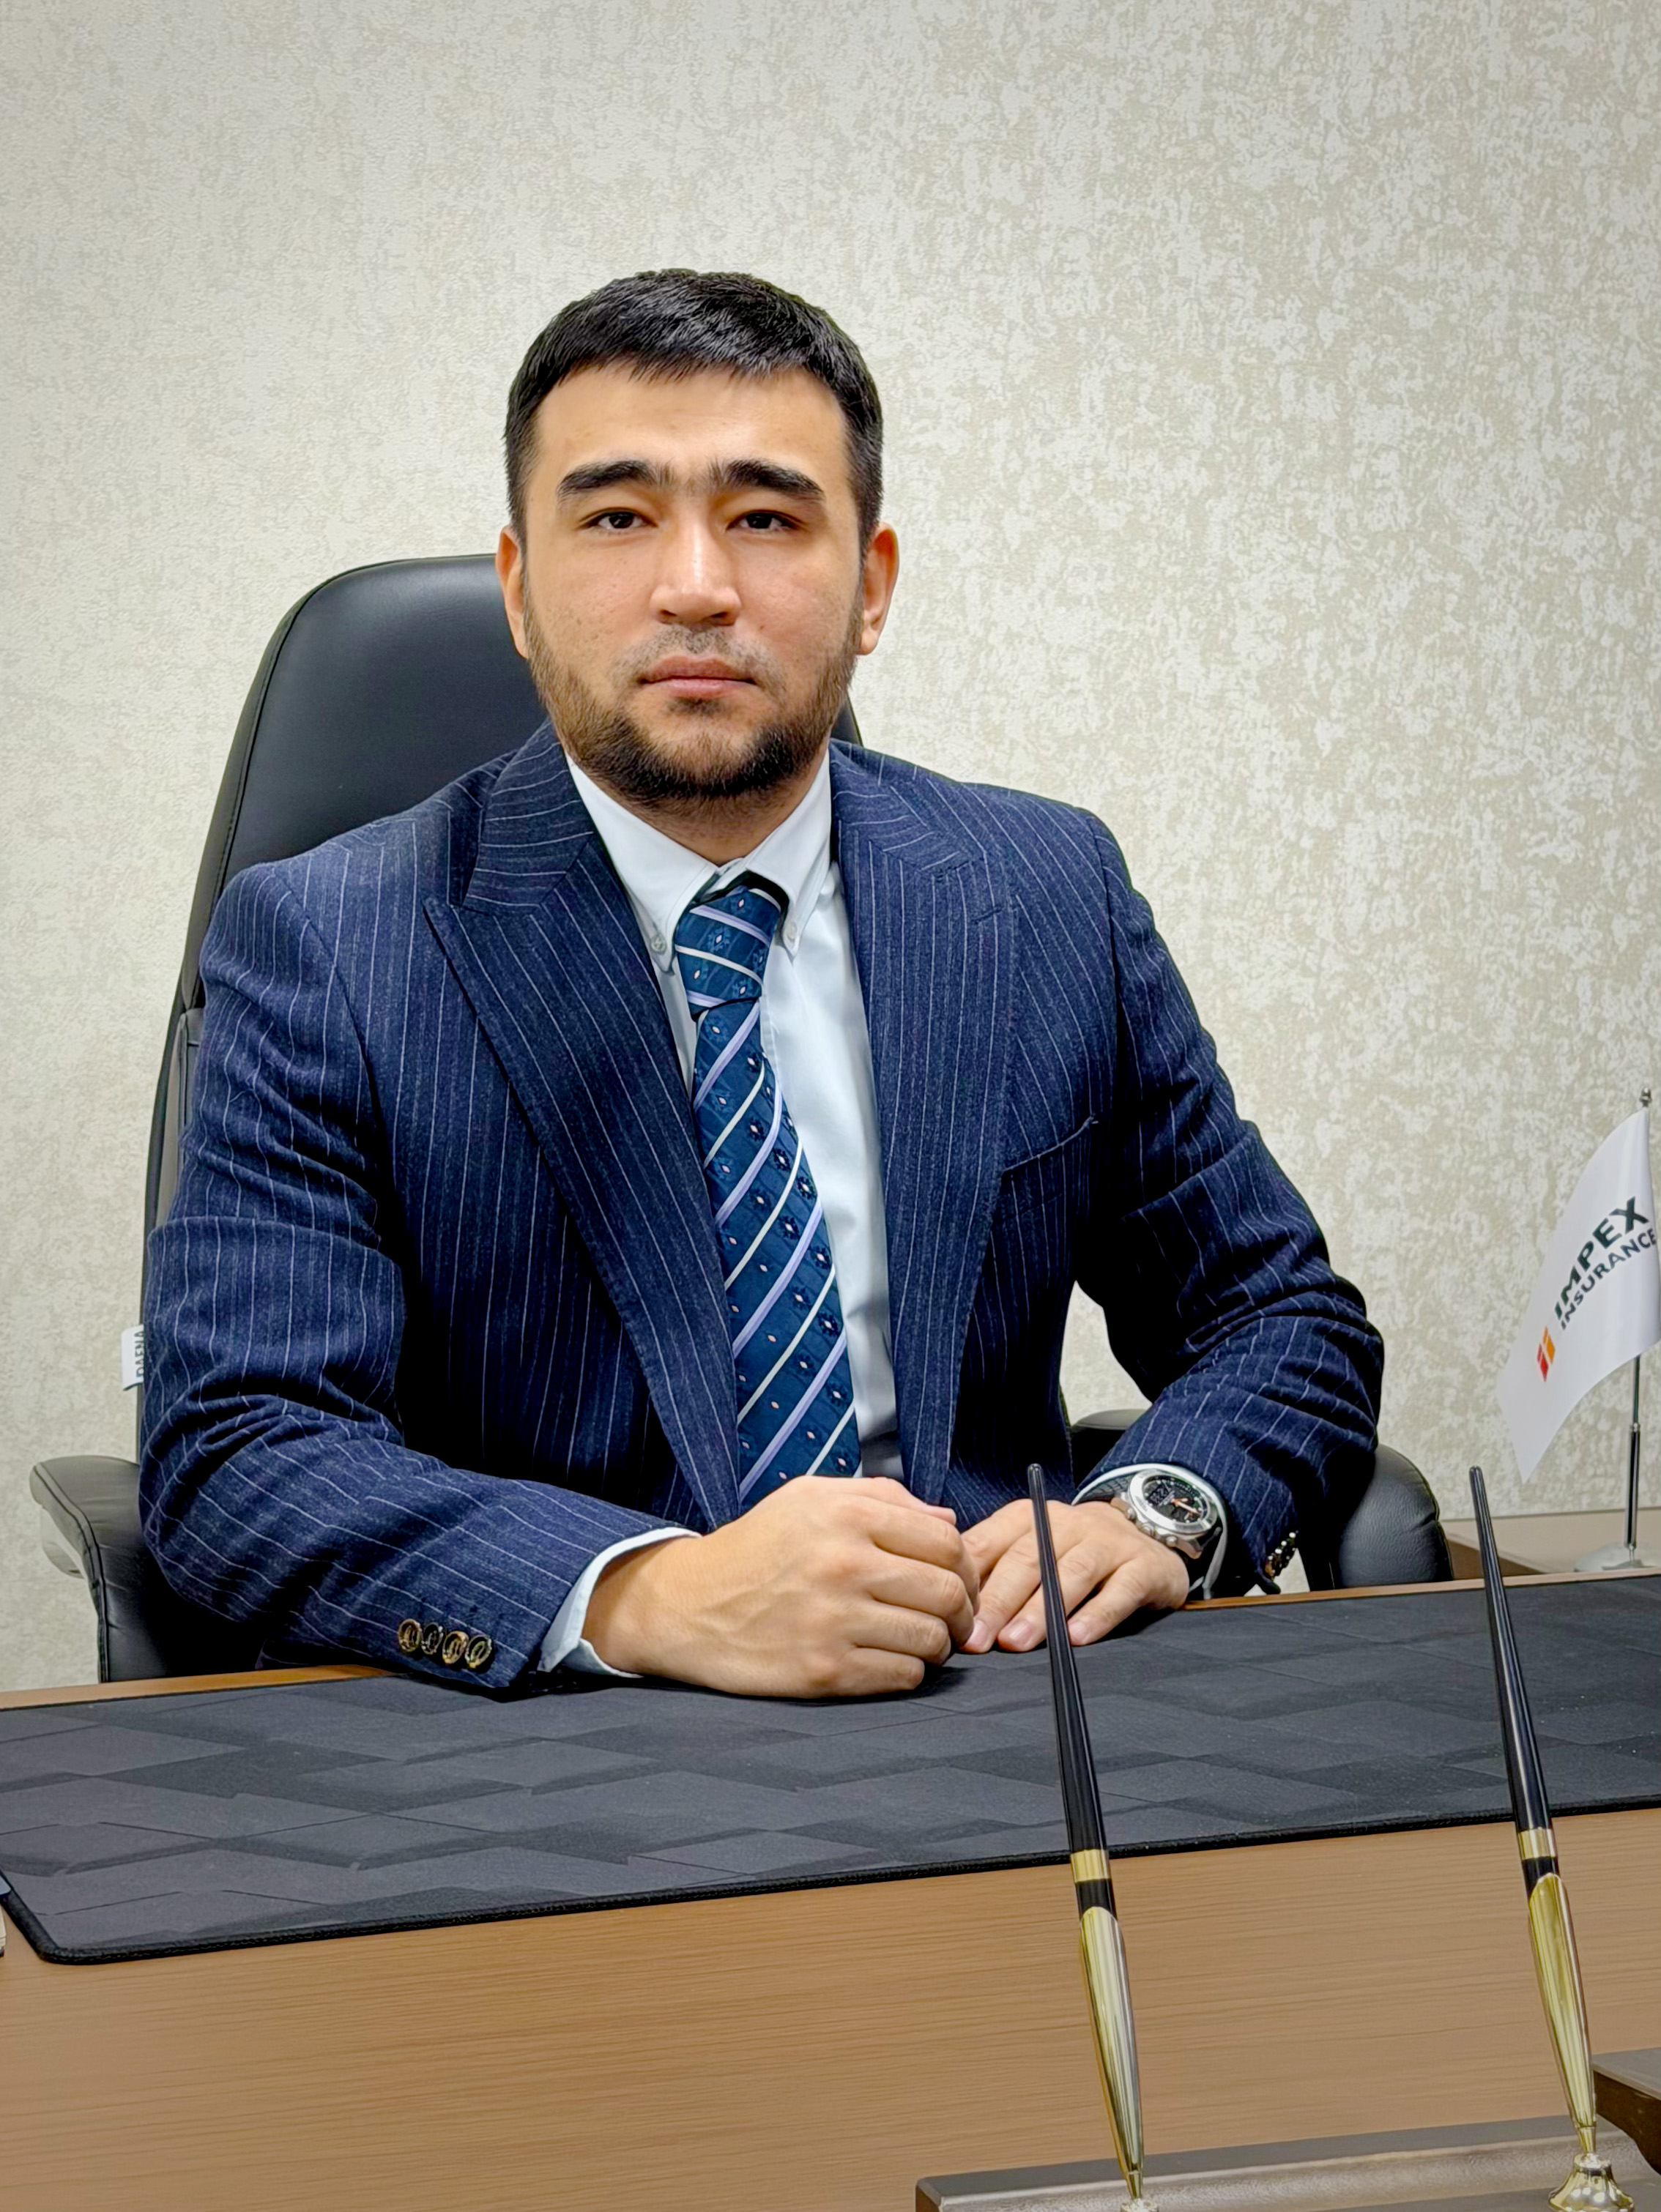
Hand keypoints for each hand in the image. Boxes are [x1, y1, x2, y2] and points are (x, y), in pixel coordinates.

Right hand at [582, 1476, 979, 1697]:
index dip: (966, 1567)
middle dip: (961, 1610)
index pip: (946, 1543)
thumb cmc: (756, 1547)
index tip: (959, 1582)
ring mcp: (834, 1620)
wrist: (687, 1605)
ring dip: (936, 1645)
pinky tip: (888, 1660)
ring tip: (920, 1641)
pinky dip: (907, 1672)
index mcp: (846, 1515)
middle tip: (952, 1619)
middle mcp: (844, 1564)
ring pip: (930, 1639)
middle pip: (948, 1593)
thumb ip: (882, 1497)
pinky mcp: (823, 1670)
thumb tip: (947, 1521)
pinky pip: (902, 1677)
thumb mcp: (809, 1497)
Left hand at [961, 1498, 1188, 1652]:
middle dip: (998, 1602)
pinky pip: (1120, 1590)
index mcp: (1027, 1517)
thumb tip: (941, 1600)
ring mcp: (1107, 1542)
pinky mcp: (1143, 1566)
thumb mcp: (1028, 1548)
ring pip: (1070, 1574)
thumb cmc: (1068, 1552)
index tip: (949, 1614)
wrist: (1143, 1536)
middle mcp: (1066, 1523)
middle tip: (977, 1639)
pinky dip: (1098, 1616)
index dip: (969, 1581)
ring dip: (1041, 1610)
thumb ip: (989, 1568)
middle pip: (1027, 1560)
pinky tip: (1076, 1639)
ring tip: (1017, 1642)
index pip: (990, 1544)